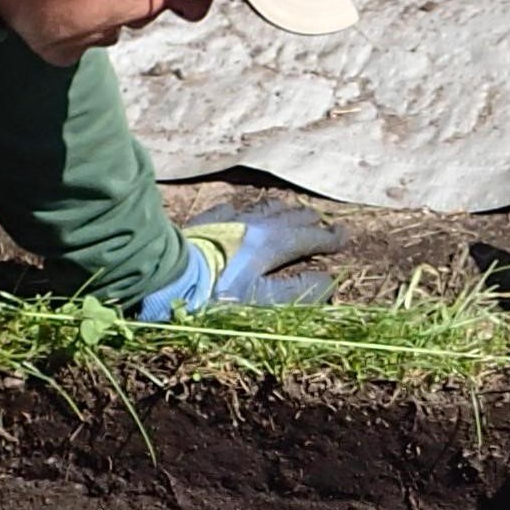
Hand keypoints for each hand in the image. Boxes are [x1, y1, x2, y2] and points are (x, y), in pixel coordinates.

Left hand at [137, 201, 348, 320]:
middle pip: (287, 217)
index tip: (343, 238)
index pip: (307, 238)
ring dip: (279, 210)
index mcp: (271, 243)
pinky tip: (239, 211)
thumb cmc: (215, 295)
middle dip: (307, 220)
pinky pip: (228, 210)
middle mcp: (253, 225)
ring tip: (289, 210)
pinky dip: (242, 210)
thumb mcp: (261, 300)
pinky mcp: (203, 223)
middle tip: (320, 221)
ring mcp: (227, 221)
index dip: (327, 239)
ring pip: (261, 208)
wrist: (166, 277)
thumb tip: (328, 282)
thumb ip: (297, 291)